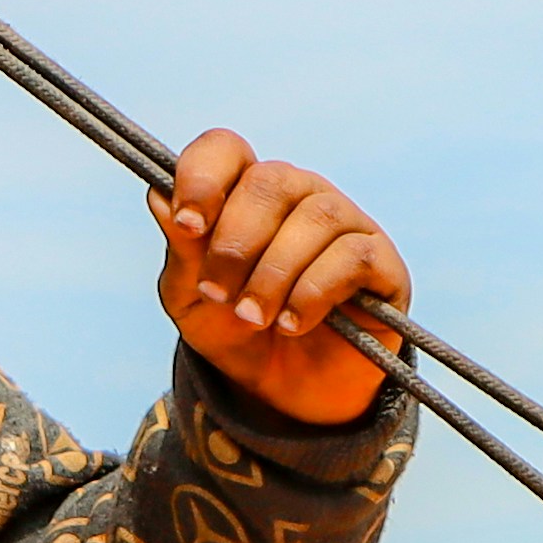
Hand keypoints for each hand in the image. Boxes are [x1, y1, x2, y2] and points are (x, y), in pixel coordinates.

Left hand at [154, 129, 405, 424]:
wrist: (280, 393)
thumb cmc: (233, 332)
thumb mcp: (191, 299)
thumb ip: (181, 250)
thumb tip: (160, 198)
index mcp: (247, 192)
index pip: (226, 149)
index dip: (202, 176)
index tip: (187, 225)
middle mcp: (300, 195)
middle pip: (270, 181)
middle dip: (236, 242)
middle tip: (219, 294)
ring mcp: (346, 224)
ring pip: (316, 216)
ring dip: (273, 273)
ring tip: (253, 318)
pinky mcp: (381, 263)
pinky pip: (352, 256)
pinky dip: (313, 292)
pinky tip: (291, 323)